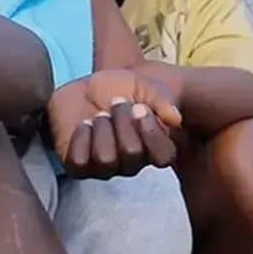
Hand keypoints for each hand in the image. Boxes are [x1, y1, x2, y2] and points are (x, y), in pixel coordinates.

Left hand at [48, 69, 182, 178]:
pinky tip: (83, 125)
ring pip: (105, 160)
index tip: (140, 106)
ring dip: (101, 128)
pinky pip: (78, 163)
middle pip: (132, 153)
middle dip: (122, 119)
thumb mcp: (144, 86)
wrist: (87, 87)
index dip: (151, 131)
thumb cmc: (120, 88)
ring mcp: (105, 167)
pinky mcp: (79, 165)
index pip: (163, 156)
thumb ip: (161, 100)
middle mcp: (131, 163)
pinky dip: (80, 140)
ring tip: (98, 114)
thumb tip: (174, 119)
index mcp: (153, 147)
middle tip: (115, 102)